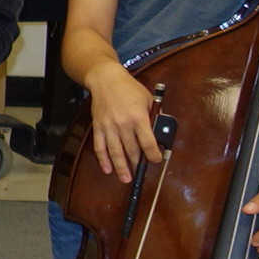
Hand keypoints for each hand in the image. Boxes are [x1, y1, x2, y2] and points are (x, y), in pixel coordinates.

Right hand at [84, 65, 162, 180]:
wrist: (105, 80)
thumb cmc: (129, 89)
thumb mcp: (148, 99)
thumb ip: (155, 116)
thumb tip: (160, 132)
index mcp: (138, 117)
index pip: (148, 142)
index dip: (153, 155)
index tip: (156, 160)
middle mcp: (123, 124)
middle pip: (132, 150)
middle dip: (137, 163)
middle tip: (140, 172)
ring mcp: (109, 127)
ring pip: (115, 152)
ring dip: (121, 167)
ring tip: (126, 178)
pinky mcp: (98, 127)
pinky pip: (100, 147)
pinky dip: (103, 160)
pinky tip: (108, 169)